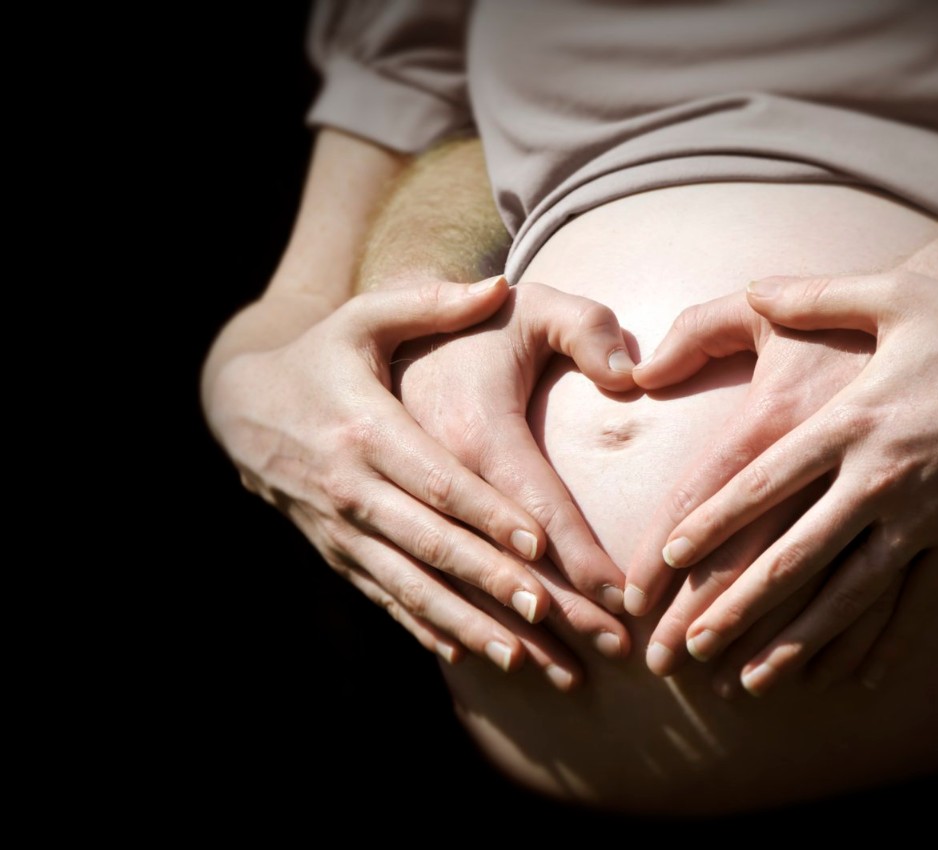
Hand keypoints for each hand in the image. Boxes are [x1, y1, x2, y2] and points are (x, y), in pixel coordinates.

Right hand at [204, 278, 628, 689]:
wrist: (242, 404)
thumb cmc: (324, 355)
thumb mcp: (365, 318)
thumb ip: (432, 303)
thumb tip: (503, 284)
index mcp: (367, 427)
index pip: (437, 479)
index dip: (487, 513)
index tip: (539, 543)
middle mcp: (353, 487)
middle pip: (431, 542)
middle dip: (489, 581)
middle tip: (548, 614)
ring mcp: (342, 528)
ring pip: (411, 584)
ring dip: (467, 623)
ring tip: (524, 658)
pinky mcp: (338, 553)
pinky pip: (386, 597)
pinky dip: (426, 627)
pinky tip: (468, 656)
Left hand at [650, 270, 937, 694]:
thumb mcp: (893, 294)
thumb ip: (814, 293)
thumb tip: (750, 286)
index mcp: (850, 421)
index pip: (762, 482)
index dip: (712, 522)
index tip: (670, 558)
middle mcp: (879, 479)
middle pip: (793, 556)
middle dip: (736, 606)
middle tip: (688, 647)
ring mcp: (924, 519)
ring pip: (847, 596)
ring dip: (796, 642)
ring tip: (751, 681)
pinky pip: (914, 606)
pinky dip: (881, 646)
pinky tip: (852, 682)